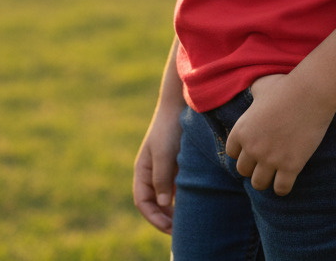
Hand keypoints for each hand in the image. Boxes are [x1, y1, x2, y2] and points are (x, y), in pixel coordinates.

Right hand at [133, 107, 184, 233]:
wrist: (181, 105)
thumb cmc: (169, 128)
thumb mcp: (163, 153)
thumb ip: (161, 178)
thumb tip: (163, 204)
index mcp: (143, 170)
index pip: (143, 202)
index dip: (153, 217)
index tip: (169, 227)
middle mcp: (151, 171)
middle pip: (154, 202)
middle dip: (164, 218)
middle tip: (180, 230)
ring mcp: (164, 168)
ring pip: (165, 196)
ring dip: (173, 209)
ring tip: (186, 220)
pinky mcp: (176, 163)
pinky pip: (176, 186)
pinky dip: (180, 197)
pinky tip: (192, 202)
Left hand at [225, 73, 335, 195]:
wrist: (310, 92)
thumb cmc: (286, 86)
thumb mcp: (261, 86)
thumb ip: (253, 95)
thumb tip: (254, 94)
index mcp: (241, 130)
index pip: (232, 153)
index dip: (242, 151)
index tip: (252, 148)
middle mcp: (252, 148)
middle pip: (243, 171)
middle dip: (253, 166)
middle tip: (265, 160)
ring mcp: (271, 159)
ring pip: (259, 184)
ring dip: (266, 179)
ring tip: (274, 172)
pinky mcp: (290, 166)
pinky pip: (281, 189)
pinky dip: (283, 187)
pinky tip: (288, 178)